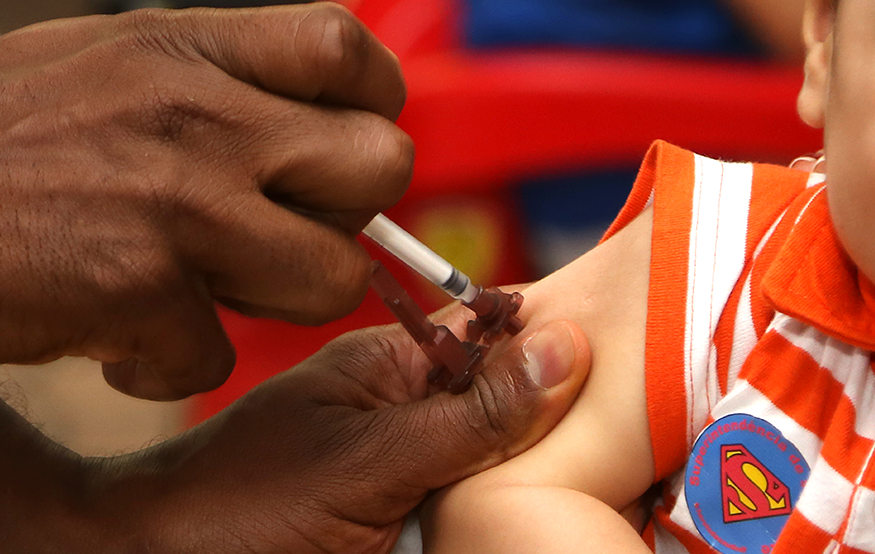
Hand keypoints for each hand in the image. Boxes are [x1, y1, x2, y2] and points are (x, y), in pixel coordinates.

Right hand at [0, 4, 411, 397]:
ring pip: (332, 276)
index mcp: (177, 46)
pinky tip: (101, 343)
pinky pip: (214, 357)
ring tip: (181, 301)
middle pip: (380, 165)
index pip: (346, 51)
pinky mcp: (136, 285)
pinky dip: (161, 367)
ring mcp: (174, 196)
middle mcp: (195, 109)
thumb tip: (269, 120)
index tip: (329, 164)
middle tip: (269, 246)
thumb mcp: (80, 68)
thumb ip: (185, 85)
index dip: (366, 111)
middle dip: (342, 222)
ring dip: (265, 307)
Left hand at [99, 313, 591, 552]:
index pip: (499, 342)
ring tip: (587, 504)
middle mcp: (402, 414)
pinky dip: (489, 530)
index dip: (563, 358)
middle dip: (553, 441)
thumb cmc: (240, 502)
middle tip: (621, 462)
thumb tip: (566, 348)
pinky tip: (521, 531)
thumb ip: (467, 415)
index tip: (634, 380)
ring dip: (524, 497)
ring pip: (495, 476)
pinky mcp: (398, 524)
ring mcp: (402, 472)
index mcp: (389, 368)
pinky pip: (465, 519)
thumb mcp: (367, 460)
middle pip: (509, 416)